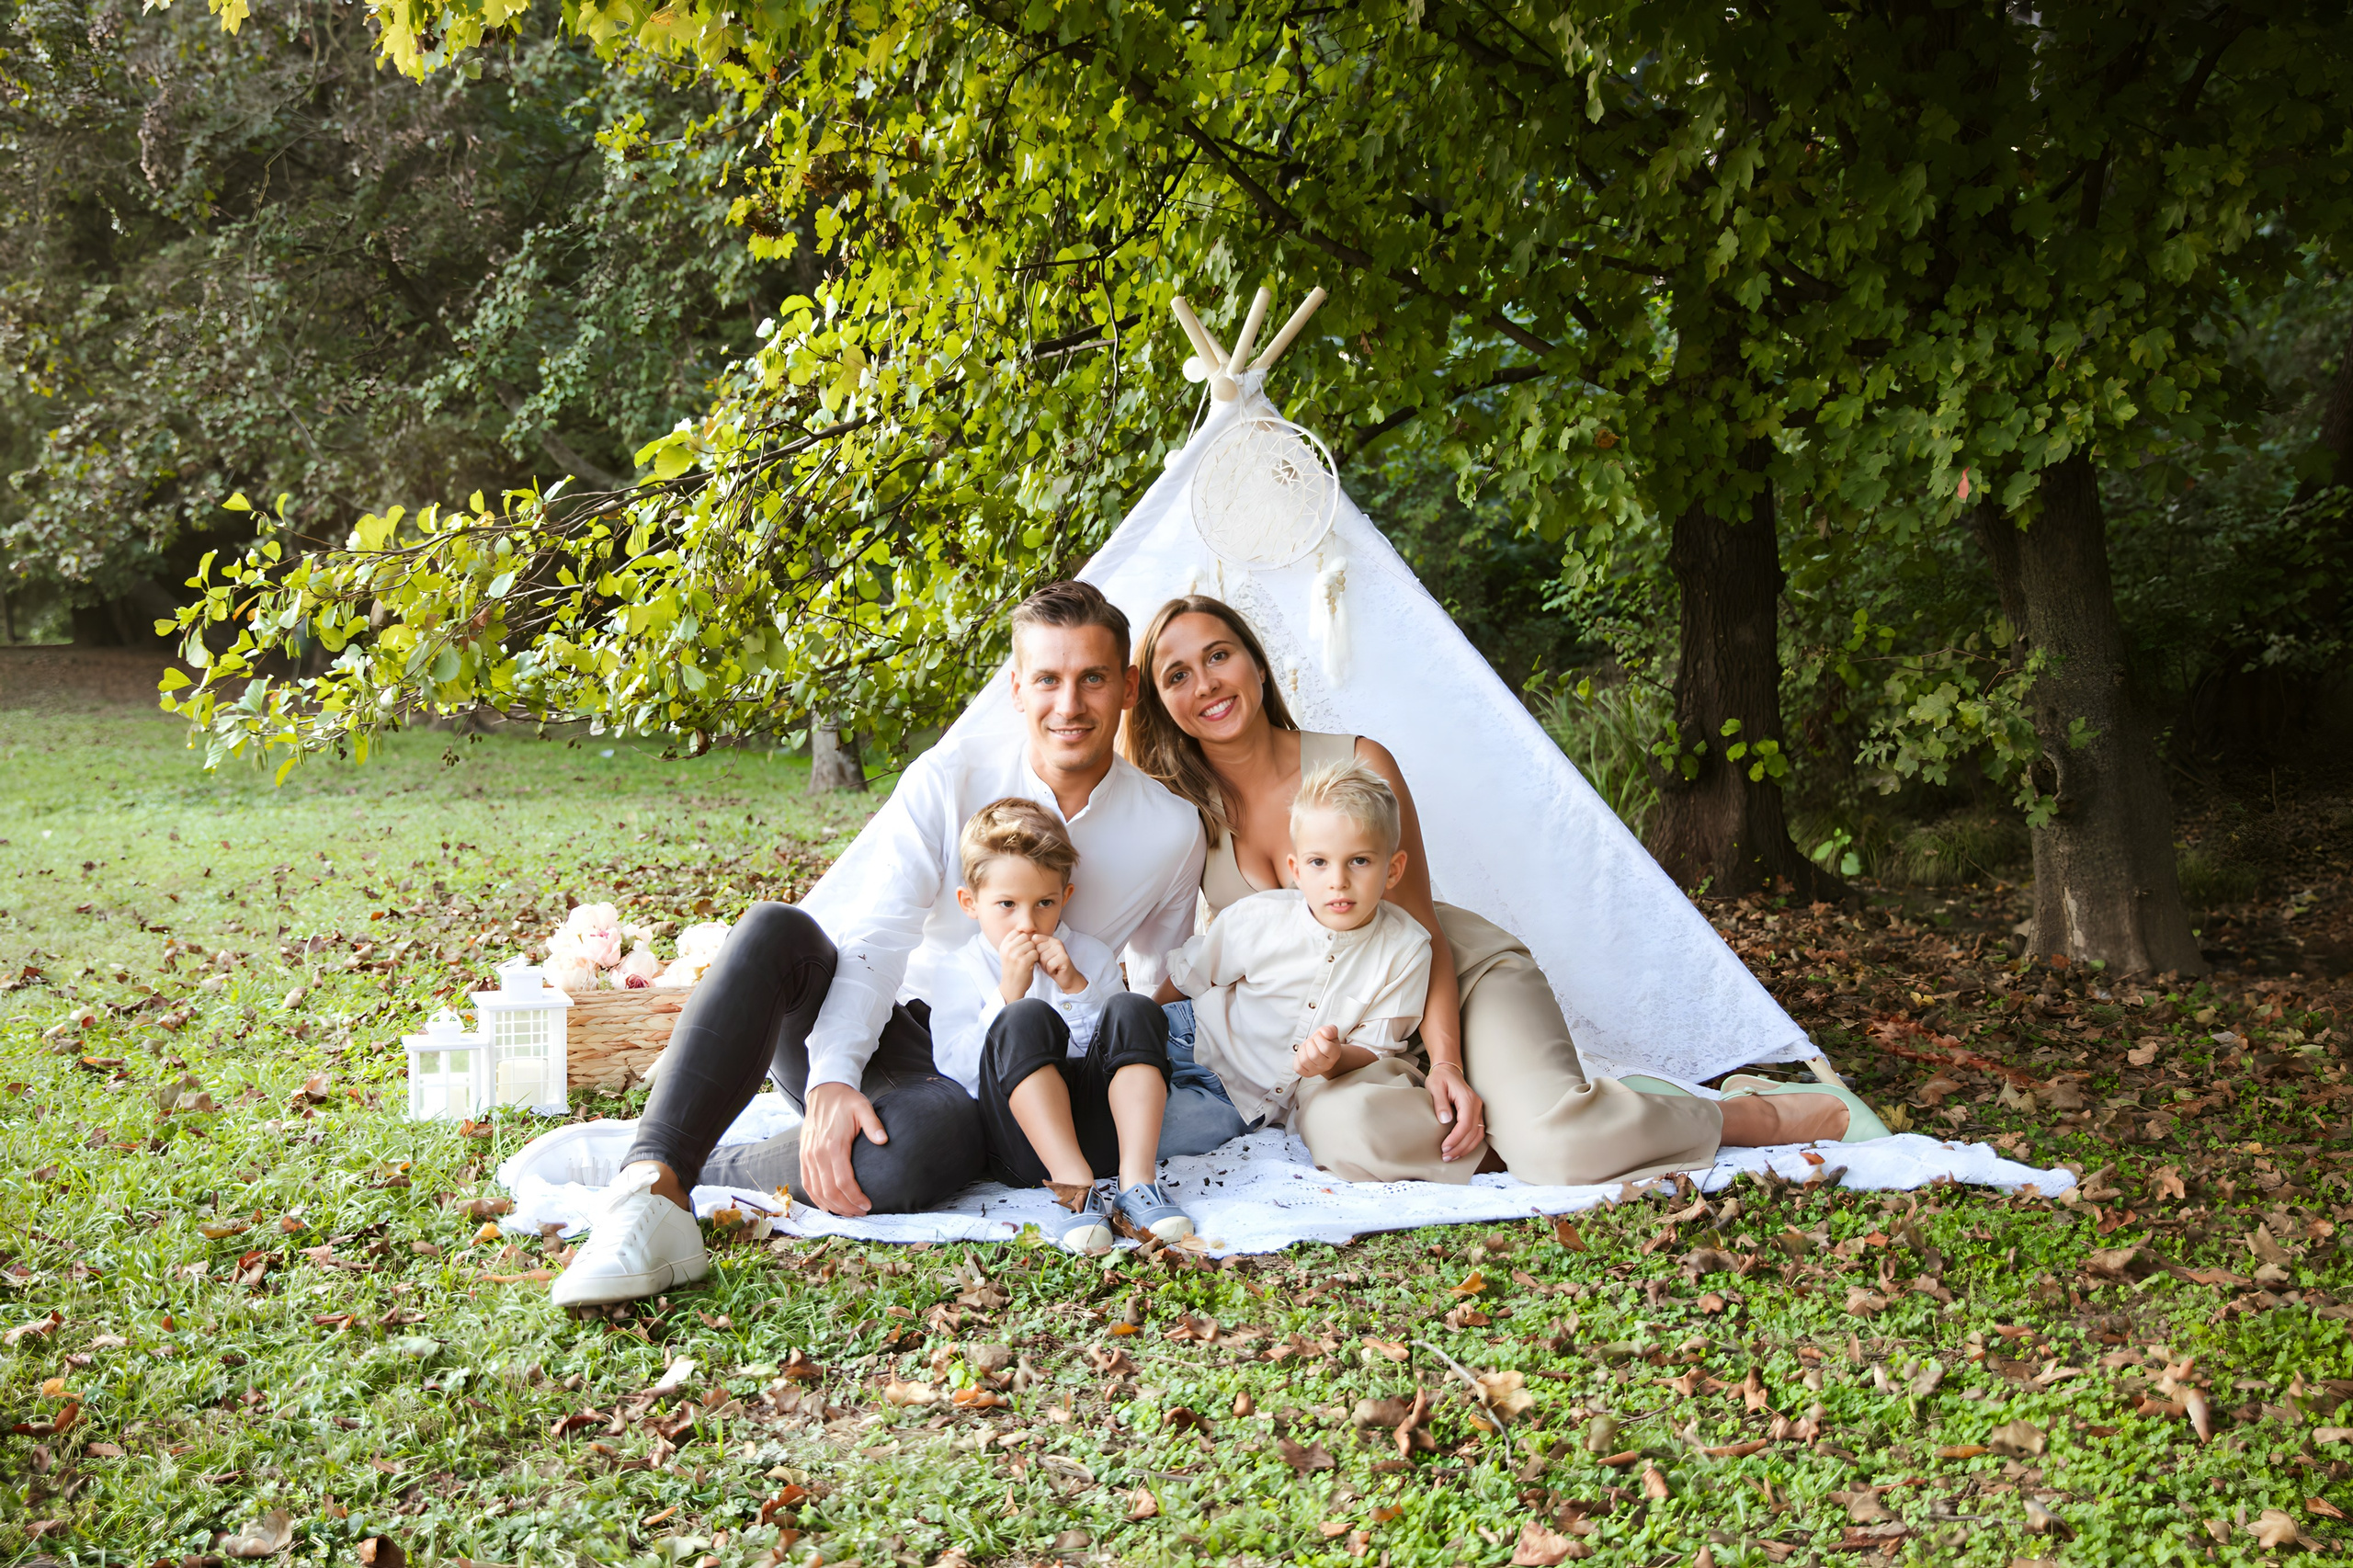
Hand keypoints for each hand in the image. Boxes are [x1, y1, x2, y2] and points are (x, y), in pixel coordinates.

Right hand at [800, 1081, 886, 1215]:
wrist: (824, 1091)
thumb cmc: (846, 1101)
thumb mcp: (863, 1107)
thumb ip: (874, 1125)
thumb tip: (884, 1140)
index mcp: (833, 1145)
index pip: (843, 1181)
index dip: (855, 1197)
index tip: (868, 1205)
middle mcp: (817, 1154)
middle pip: (829, 1191)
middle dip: (846, 1207)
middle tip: (861, 1213)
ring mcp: (807, 1156)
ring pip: (817, 1191)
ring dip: (832, 1206)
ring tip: (848, 1213)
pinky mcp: (803, 1156)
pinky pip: (807, 1183)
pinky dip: (816, 1198)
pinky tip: (828, 1206)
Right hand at [997, 930, 1040, 1003]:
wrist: (1011, 987)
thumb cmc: (1013, 969)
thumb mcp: (1008, 954)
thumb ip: (1015, 942)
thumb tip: (1027, 929)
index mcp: (1003, 945)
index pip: (1017, 932)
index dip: (1024, 939)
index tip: (1023, 948)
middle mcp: (1008, 948)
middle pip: (1026, 937)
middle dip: (1029, 945)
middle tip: (1027, 955)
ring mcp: (1015, 955)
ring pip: (1032, 944)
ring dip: (1033, 952)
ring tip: (1028, 960)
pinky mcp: (1023, 961)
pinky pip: (1035, 953)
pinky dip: (1036, 959)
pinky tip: (1030, 965)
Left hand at [1033, 934, 1085, 994]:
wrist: (1066, 977)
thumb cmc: (1051, 966)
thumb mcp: (1040, 956)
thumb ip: (1034, 948)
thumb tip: (1023, 945)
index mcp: (1050, 939)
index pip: (1034, 939)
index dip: (1034, 951)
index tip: (1041, 957)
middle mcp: (1056, 942)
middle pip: (1038, 950)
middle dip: (1040, 960)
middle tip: (1048, 963)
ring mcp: (1061, 949)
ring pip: (1043, 958)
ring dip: (1045, 966)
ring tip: (1052, 967)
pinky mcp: (1064, 958)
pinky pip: (1049, 965)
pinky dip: (1050, 970)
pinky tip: (1055, 970)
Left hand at [1293, 1023, 1344, 1078]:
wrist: (1321, 1051)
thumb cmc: (1324, 1040)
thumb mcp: (1329, 1032)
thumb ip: (1330, 1030)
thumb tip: (1327, 1033)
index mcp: (1335, 1054)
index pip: (1326, 1048)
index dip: (1319, 1038)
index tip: (1318, 1036)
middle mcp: (1327, 1065)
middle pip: (1314, 1055)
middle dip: (1309, 1044)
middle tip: (1311, 1042)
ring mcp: (1317, 1071)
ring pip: (1305, 1061)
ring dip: (1302, 1050)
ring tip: (1307, 1047)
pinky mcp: (1307, 1073)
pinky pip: (1298, 1067)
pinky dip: (1297, 1058)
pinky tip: (1303, 1054)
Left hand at [1428, 1061, 1485, 1162]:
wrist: (1448, 1071)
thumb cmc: (1440, 1078)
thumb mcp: (1435, 1086)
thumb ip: (1440, 1103)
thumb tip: (1445, 1120)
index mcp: (1468, 1099)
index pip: (1466, 1124)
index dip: (1456, 1139)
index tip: (1445, 1148)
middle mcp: (1477, 1105)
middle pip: (1473, 1133)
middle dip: (1460, 1147)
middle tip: (1446, 1157)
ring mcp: (1478, 1110)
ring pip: (1478, 1135)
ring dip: (1466, 1148)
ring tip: (1452, 1157)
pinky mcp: (1476, 1114)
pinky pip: (1477, 1132)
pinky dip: (1470, 1143)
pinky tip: (1460, 1150)